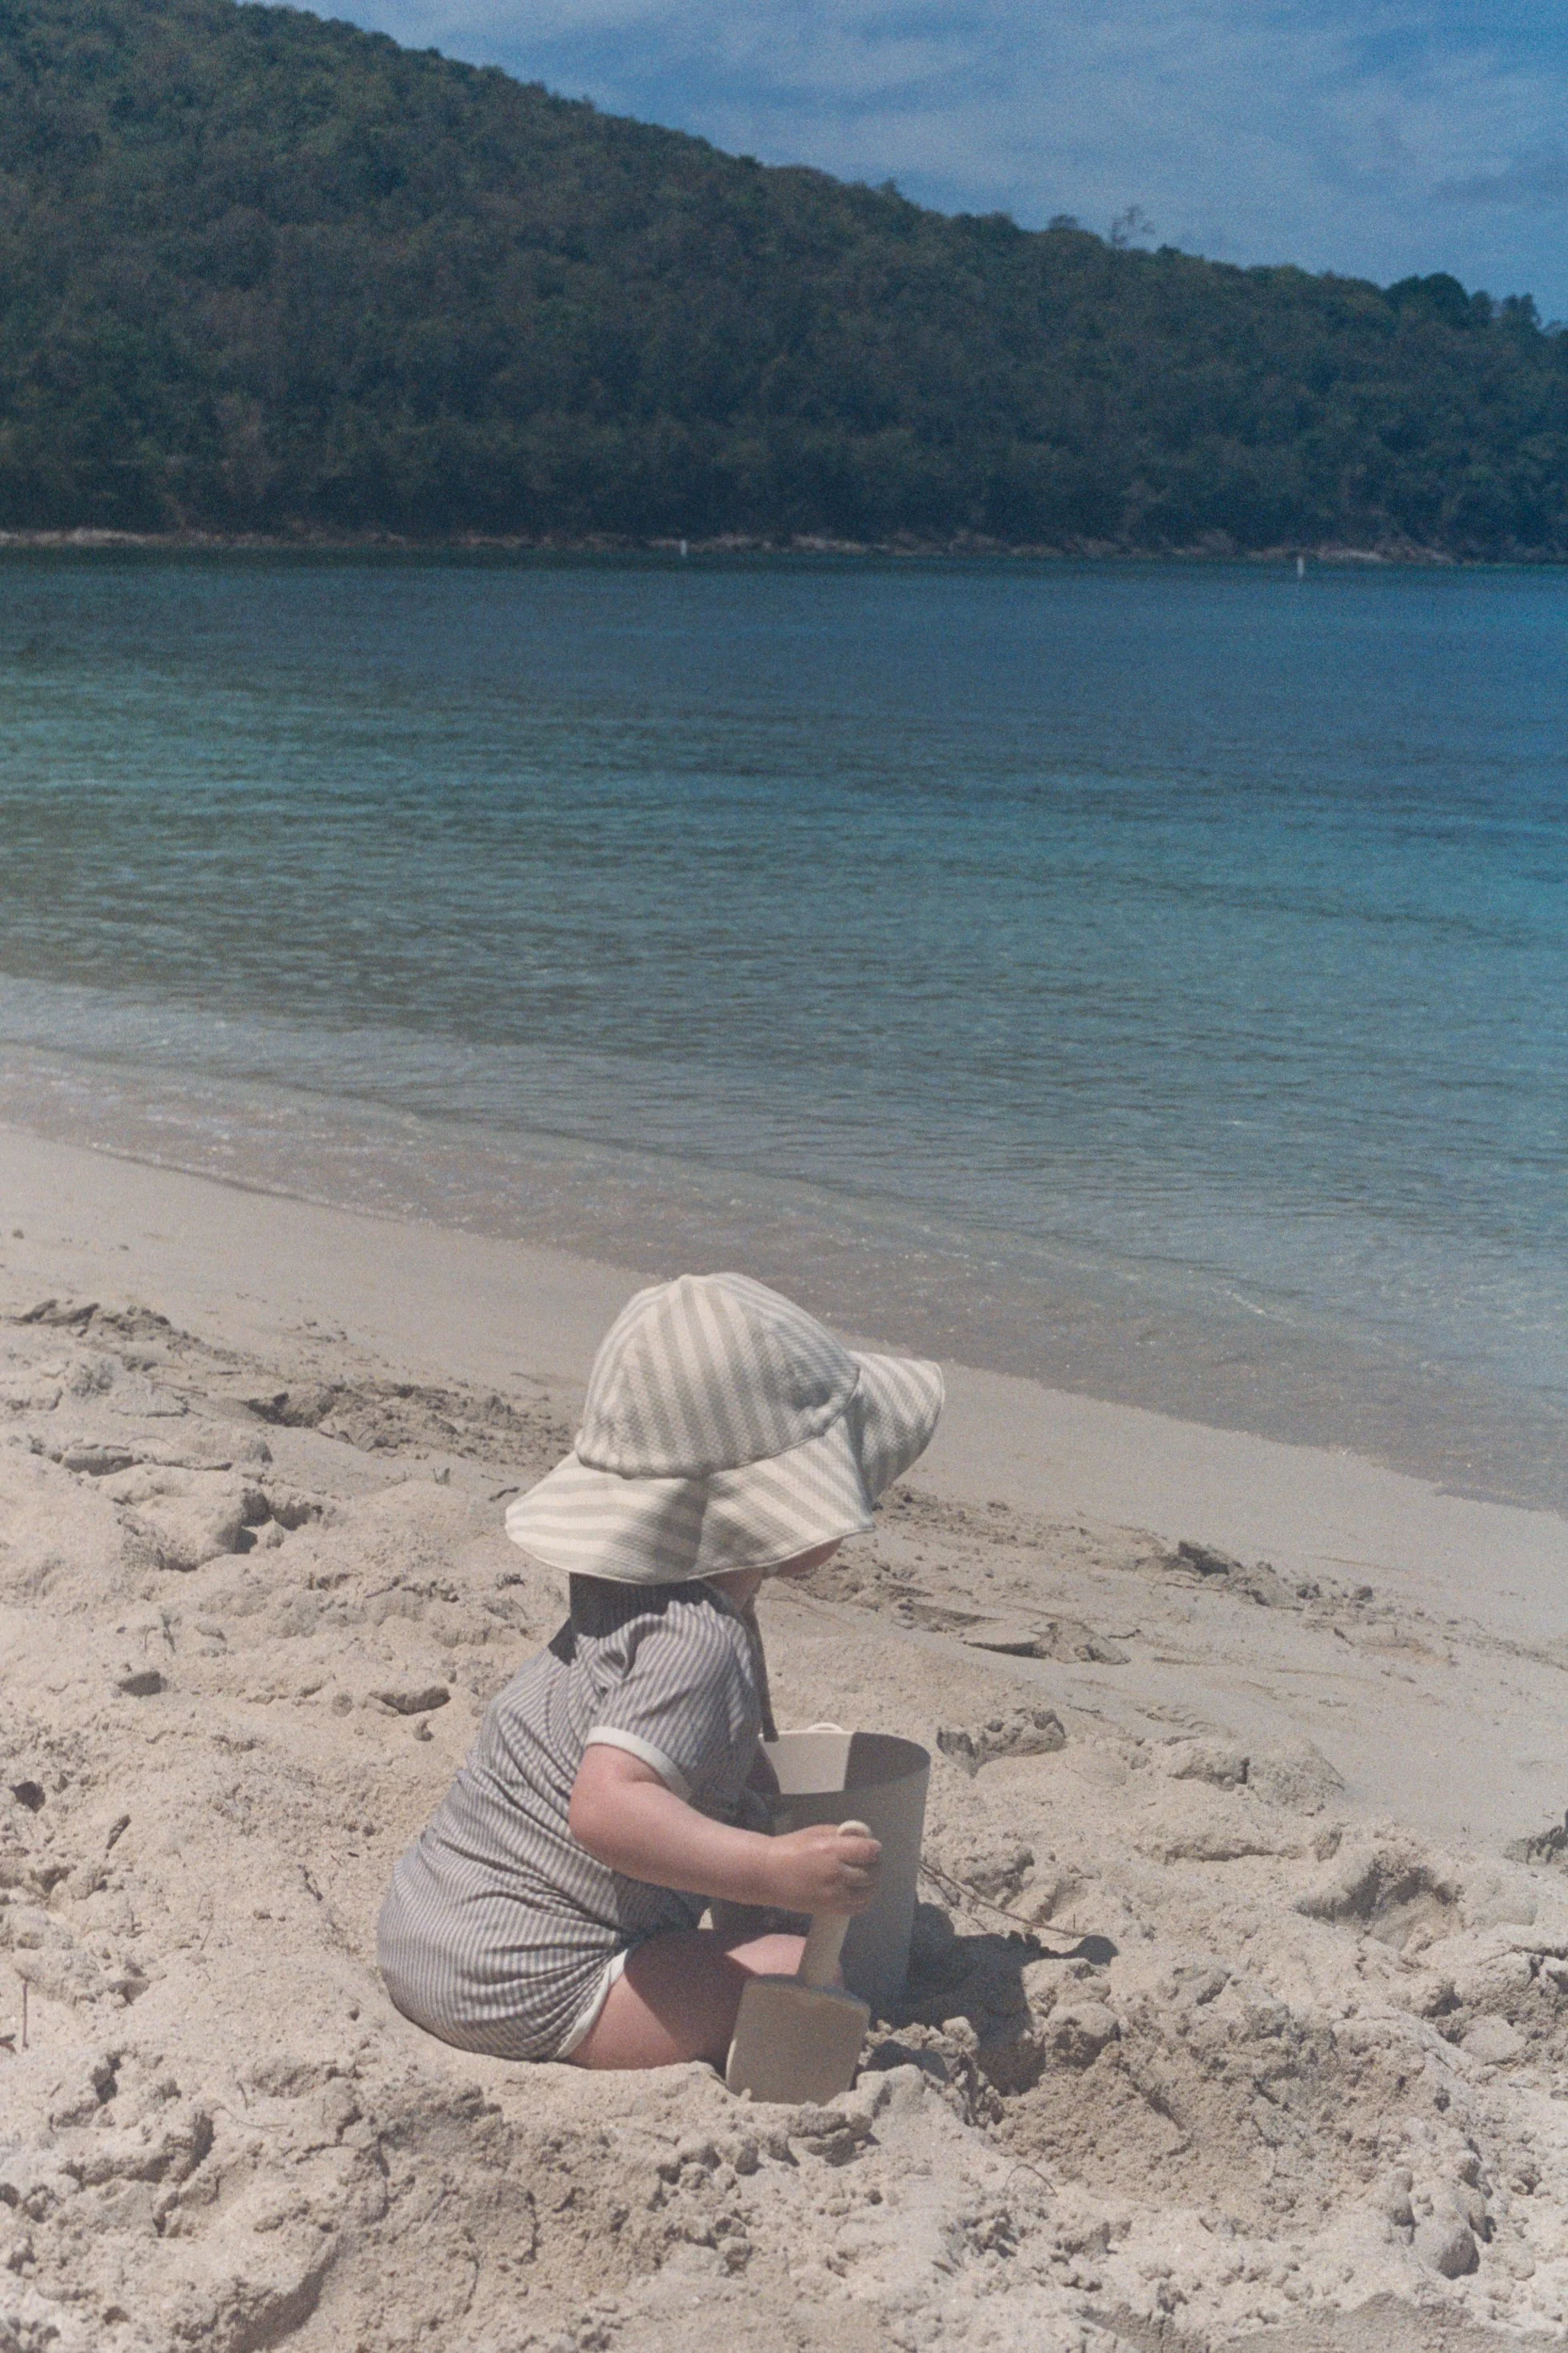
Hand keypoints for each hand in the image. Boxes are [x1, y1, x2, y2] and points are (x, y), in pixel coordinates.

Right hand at [762, 1823, 880, 1915]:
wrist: (768, 1874)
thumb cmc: (791, 1847)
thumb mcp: (816, 1832)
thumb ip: (842, 1836)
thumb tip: (864, 1840)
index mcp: (832, 1850)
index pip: (869, 1851)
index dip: (874, 1849)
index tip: (872, 1848)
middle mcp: (835, 1873)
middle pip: (872, 1873)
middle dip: (875, 1866)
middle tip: (870, 1863)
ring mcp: (833, 1894)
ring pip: (868, 1892)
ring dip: (871, 1884)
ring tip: (865, 1878)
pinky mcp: (829, 1909)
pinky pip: (857, 1908)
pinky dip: (863, 1900)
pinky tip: (858, 1892)